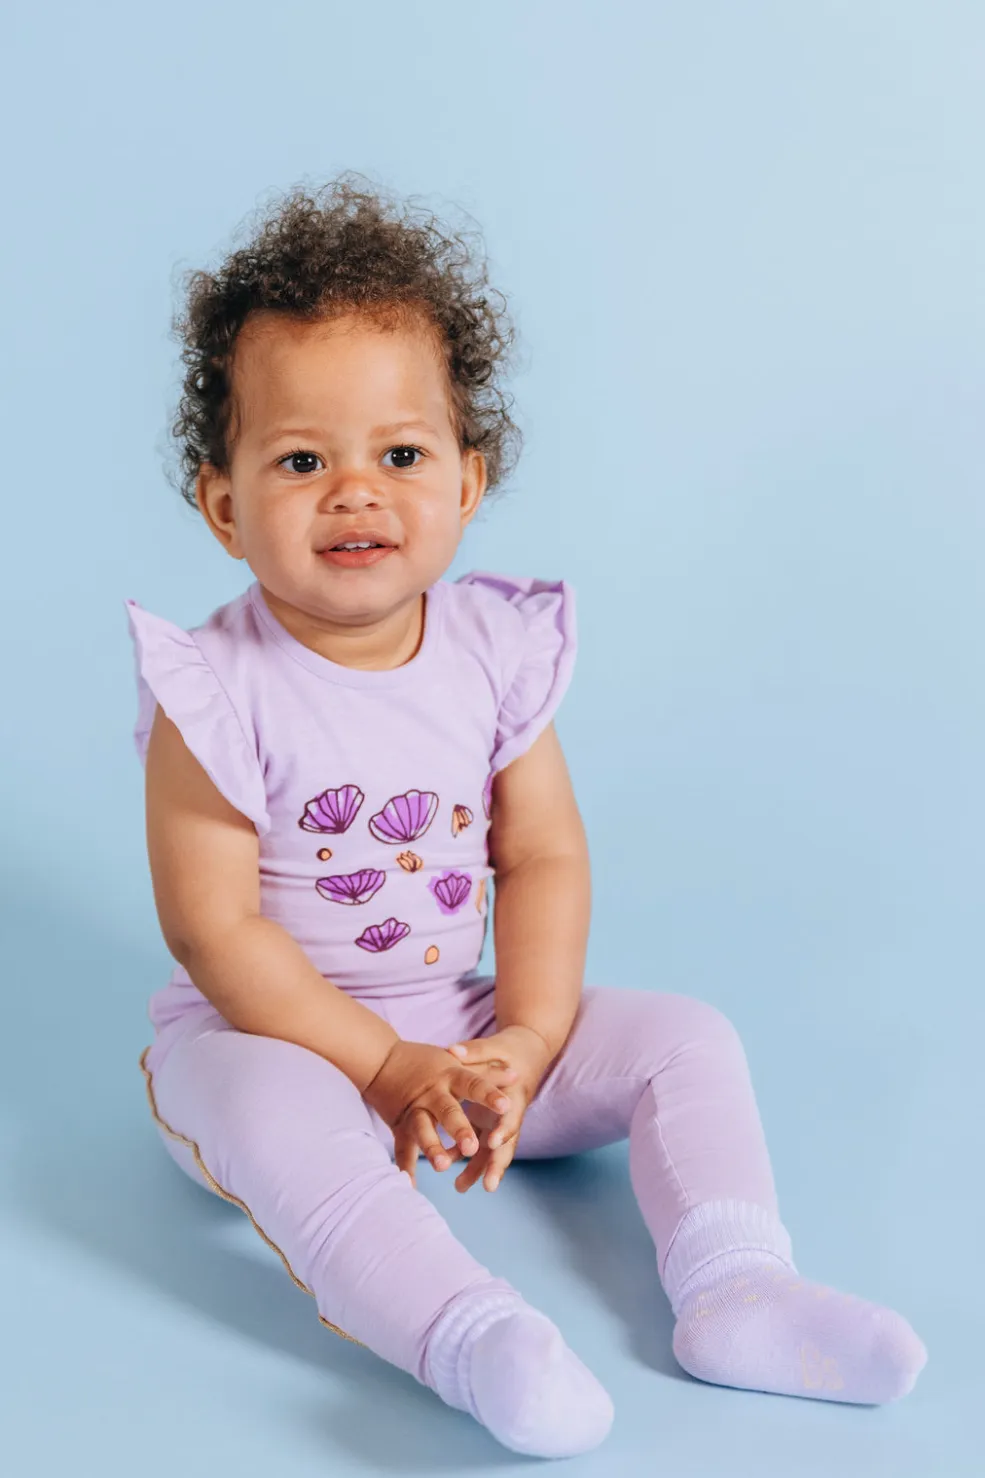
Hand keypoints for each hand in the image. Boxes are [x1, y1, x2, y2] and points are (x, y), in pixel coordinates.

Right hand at [362, 1039, 517, 1187]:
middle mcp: (433, 1095)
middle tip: (472, 1146)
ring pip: (423, 1130)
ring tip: (443, 1166)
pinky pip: (402, 1148)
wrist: (381, 1059)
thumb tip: (517, 1076)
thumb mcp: (458, 1063)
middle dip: (459, 1129)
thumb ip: (486, 1074)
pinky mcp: (400, 1125)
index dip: (489, 1095)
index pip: (474, 1085)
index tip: (506, 1105)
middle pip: (448, 1112)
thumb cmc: (427, 1062)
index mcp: (451, 1077)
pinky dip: (406, 1167)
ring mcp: (414, 1111)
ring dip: (432, 1148)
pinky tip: (409, 1185)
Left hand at [445, 1026, 553, 1192]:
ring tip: (459, 1188)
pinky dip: (466, 1156)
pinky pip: (479, 1144)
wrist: (525, 1053)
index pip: (511, 1115)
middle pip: (507, 1143)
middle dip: (497, 1165)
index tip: (492, 1141)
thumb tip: (452, 1050)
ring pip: (492, 1150)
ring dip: (479, 1169)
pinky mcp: (490, 1122)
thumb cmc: (508, 1049)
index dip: (504, 1128)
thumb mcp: (493, 1046)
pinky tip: (449, 1168)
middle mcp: (509, 1112)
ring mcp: (500, 1120)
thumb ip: (474, 1051)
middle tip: (488, 1187)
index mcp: (513, 1094)